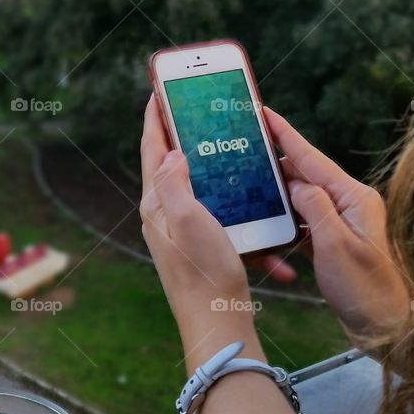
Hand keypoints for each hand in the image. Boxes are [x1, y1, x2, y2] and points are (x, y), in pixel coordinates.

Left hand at [140, 96, 259, 368]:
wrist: (218, 322)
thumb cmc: (203, 272)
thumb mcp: (187, 218)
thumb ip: (173, 181)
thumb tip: (171, 152)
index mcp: (157, 204)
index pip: (152, 149)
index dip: (155, 117)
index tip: (159, 90)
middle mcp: (164, 215)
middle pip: (173, 164)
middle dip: (186, 136)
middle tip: (199, 111)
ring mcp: (182, 231)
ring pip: (201, 189)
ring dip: (219, 173)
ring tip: (234, 152)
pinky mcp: (201, 246)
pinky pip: (223, 219)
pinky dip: (241, 217)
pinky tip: (262, 225)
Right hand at [262, 108, 412, 340]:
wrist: (383, 327)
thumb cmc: (364, 288)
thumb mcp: (335, 244)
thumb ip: (313, 205)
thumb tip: (294, 183)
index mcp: (354, 197)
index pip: (312, 158)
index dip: (285, 135)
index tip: (264, 113)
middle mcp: (349, 204)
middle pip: (305, 175)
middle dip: (275, 164)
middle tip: (242, 151)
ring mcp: (342, 223)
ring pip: (301, 199)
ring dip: (277, 195)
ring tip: (247, 183)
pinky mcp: (334, 242)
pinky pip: (304, 222)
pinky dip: (285, 221)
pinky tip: (266, 221)